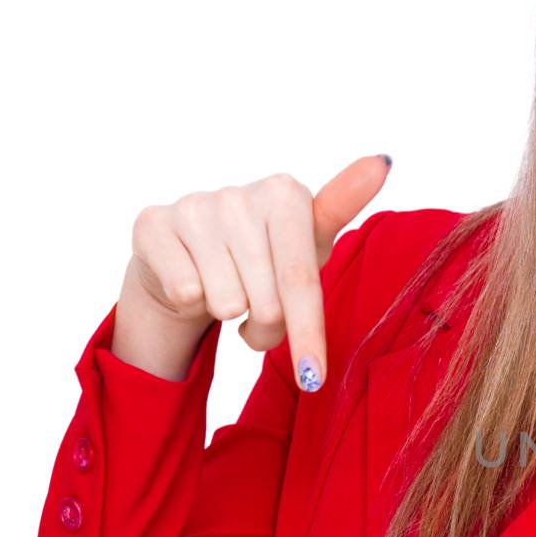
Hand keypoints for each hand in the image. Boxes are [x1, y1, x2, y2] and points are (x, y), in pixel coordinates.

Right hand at [120, 154, 389, 388]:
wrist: (190, 258)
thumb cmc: (265, 257)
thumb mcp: (308, 244)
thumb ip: (341, 209)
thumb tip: (383, 160)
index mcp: (285, 194)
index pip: (301, 280)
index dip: (307, 334)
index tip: (312, 376)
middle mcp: (239, 194)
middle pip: (266, 303)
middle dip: (266, 329)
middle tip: (258, 313)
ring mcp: (194, 206)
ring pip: (226, 304)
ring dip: (230, 317)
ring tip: (229, 295)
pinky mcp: (153, 223)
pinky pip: (185, 293)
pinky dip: (191, 302)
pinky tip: (194, 281)